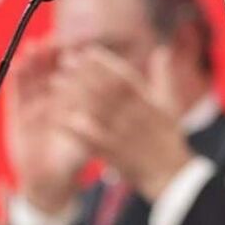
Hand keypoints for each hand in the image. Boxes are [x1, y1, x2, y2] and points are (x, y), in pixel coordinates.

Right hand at [5, 39, 89, 214]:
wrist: (49, 180)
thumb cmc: (74, 157)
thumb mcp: (89, 136)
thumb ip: (95, 122)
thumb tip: (112, 103)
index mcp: (70, 99)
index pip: (71, 72)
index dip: (72, 58)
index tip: (77, 46)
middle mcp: (51, 96)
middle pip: (50, 68)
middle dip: (50, 53)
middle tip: (51, 39)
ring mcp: (33, 102)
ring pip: (32, 75)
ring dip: (32, 60)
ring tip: (33, 46)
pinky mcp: (16, 111)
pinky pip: (16, 91)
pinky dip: (15, 77)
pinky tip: (16, 64)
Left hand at [53, 46, 192, 201]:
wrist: (169, 173)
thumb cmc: (167, 137)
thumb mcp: (170, 103)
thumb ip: (163, 76)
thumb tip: (162, 50)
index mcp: (148, 101)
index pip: (124, 76)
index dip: (105, 62)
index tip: (87, 51)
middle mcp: (135, 115)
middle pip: (105, 90)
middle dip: (83, 73)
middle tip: (63, 60)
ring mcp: (123, 135)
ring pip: (95, 111)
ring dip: (73, 95)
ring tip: (55, 82)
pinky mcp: (113, 154)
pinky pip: (90, 139)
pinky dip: (74, 129)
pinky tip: (58, 118)